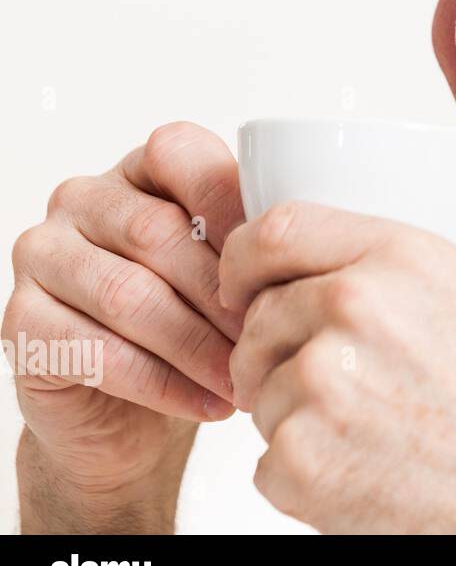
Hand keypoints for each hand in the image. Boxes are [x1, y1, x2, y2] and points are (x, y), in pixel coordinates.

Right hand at [5, 122, 243, 530]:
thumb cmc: (201, 323)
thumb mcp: (238, 272)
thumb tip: (316, 242)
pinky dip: (165, 384)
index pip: (178, 152)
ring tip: (250, 381)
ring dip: (200, 346)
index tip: (280, 258)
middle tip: (275, 336)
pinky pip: (97, 351)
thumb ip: (261, 240)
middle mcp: (82, 200)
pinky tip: (212, 404)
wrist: (138, 413)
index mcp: (141, 169)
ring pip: (129, 296)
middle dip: (225, 294)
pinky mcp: (22, 323)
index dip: (232, 203)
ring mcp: (43, 256)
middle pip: (158, 233)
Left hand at [220, 201, 455, 532]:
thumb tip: (351, 273)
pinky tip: (371, 473)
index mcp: (402, 257)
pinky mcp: (302, 459)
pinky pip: (267, 458)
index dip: (245, 260)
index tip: (242, 283)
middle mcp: (355, 307)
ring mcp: (323, 384)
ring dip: (296, 415)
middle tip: (338, 388)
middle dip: (281, 353)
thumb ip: (405, 276)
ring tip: (374, 436)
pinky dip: (305, 475)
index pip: (276, 229)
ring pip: (260, 389)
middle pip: (261, 317)